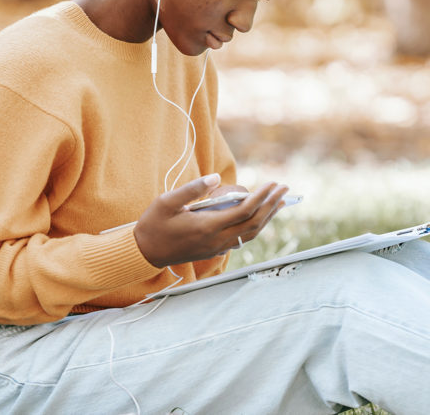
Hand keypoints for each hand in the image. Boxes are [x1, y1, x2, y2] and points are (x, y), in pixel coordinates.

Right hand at [133, 174, 287, 267]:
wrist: (145, 252)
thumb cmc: (154, 224)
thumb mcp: (166, 201)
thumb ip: (192, 189)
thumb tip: (215, 178)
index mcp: (208, 226)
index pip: (245, 210)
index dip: (262, 197)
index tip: (273, 184)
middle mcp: (217, 239)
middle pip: (254, 223)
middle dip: (272, 206)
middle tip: (284, 190)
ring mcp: (217, 247)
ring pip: (251, 233)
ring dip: (267, 218)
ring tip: (279, 203)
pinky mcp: (214, 250)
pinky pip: (242, 239)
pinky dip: (256, 226)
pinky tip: (259, 218)